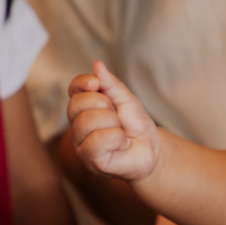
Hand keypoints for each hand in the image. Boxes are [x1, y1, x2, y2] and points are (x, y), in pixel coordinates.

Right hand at [68, 61, 159, 181]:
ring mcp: (80, 144)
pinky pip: (97, 141)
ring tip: (121, 132)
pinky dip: (117, 139)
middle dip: (105, 106)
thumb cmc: (135, 124)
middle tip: (118, 117)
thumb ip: (111, 84)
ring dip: (113, 124)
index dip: (83, 82)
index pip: (73, 89)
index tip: (96, 83)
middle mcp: (77, 125)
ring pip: (87, 121)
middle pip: (78, 104)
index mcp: (84, 108)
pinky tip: (122, 144)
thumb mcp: (126, 99)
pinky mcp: (89, 160)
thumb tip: (97, 65)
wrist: (151, 148)